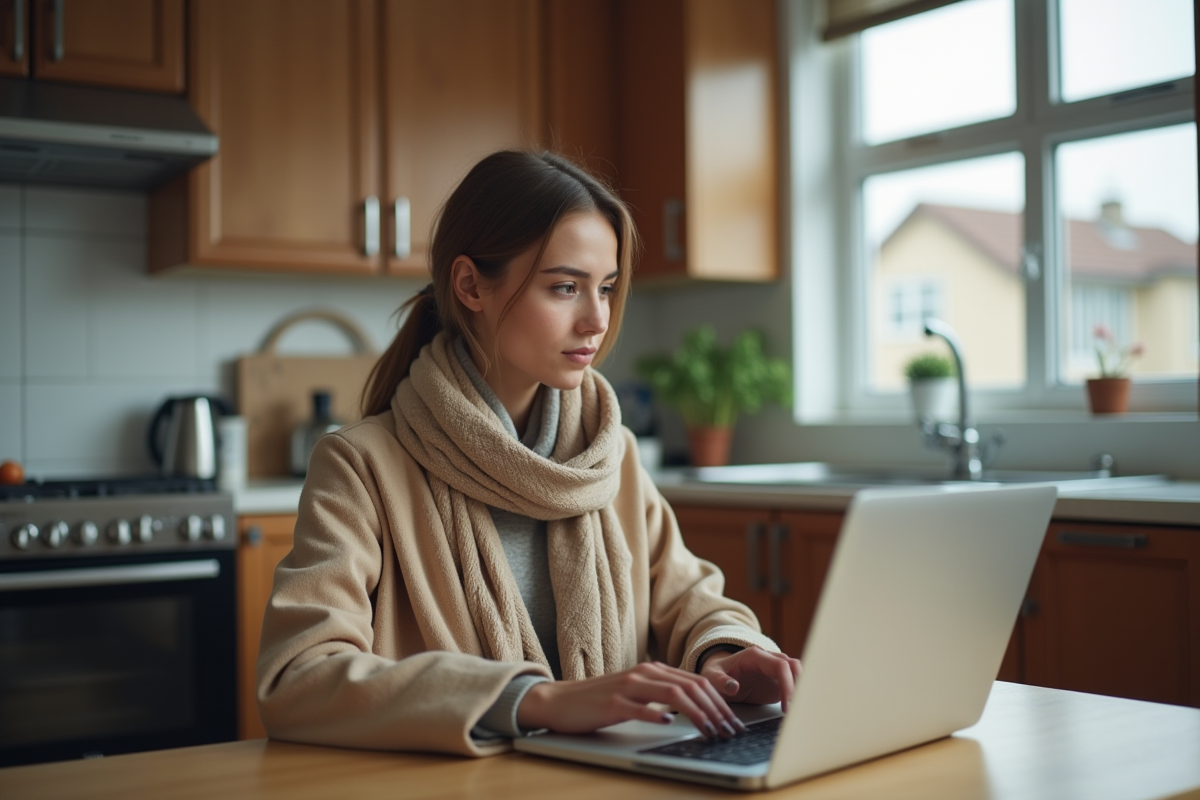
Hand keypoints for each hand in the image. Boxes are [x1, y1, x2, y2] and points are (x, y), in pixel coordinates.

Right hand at [516, 662, 746, 737]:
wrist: (560, 700)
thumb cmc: (600, 701)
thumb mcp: (637, 694)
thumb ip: (662, 696)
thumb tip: (695, 708)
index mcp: (653, 670)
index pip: (696, 682)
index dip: (719, 702)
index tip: (733, 723)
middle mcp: (644, 673)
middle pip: (690, 687)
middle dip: (716, 710)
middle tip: (730, 731)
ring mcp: (627, 686)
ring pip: (672, 694)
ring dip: (697, 714)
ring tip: (711, 731)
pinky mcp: (612, 703)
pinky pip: (638, 708)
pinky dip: (656, 715)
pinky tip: (669, 725)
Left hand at [700, 646, 802, 710]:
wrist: (716, 676)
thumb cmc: (714, 673)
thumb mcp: (710, 677)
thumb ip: (720, 681)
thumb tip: (733, 687)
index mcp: (754, 656)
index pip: (780, 665)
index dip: (787, 684)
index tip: (787, 704)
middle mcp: (768, 660)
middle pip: (794, 667)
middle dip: (798, 688)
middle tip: (795, 711)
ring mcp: (774, 670)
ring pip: (797, 674)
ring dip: (800, 691)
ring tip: (796, 713)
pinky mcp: (777, 682)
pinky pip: (793, 685)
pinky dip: (797, 696)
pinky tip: (794, 711)